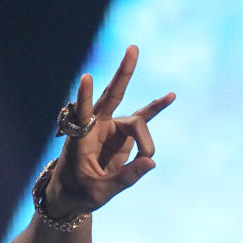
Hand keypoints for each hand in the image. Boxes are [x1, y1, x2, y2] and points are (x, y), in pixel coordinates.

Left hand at [46, 45, 174, 216]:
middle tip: (133, 48)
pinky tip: (170, 96)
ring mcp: (111, 127)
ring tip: (147, 157)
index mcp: (80, 139)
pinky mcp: (123, 134)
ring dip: (145, 141)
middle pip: (112, 96)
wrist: (71, 194)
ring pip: (136, 123)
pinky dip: (156, 108)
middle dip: (123, 74)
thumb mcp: (98, 193)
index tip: (86, 77)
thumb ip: (125, 179)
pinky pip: (143, 120)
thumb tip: (152, 162)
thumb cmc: (77, 193)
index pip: (81, 113)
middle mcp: (95, 127)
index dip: (84, 97)